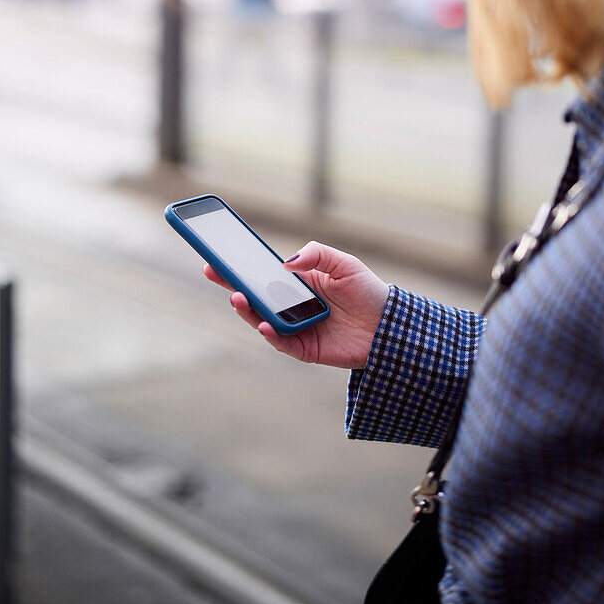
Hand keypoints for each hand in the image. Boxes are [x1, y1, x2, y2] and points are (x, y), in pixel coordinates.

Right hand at [203, 241, 389, 368]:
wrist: (390, 326)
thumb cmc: (367, 291)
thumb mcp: (344, 263)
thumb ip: (316, 255)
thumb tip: (286, 262)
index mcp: (297, 283)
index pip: (261, 274)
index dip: (239, 266)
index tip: (216, 256)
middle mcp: (291, 306)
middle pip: (255, 296)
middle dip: (232, 285)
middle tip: (213, 272)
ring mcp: (295, 328)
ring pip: (261, 320)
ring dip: (247, 310)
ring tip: (238, 298)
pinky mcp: (304, 348)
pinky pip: (281, 342)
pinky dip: (270, 334)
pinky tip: (263, 324)